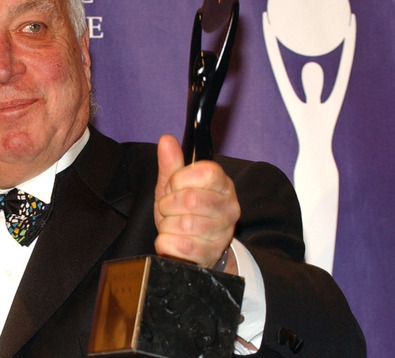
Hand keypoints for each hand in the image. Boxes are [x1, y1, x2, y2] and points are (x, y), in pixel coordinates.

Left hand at [154, 134, 239, 271]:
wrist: (193, 247)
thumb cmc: (183, 212)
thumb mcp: (174, 186)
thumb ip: (171, 163)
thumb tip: (167, 140)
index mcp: (223, 185)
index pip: (206, 172)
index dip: (181, 179)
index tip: (174, 186)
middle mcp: (229, 208)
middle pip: (191, 199)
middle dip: (169, 204)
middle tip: (169, 209)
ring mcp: (222, 233)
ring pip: (182, 224)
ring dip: (166, 224)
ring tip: (171, 225)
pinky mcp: (210, 254)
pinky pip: (179, 245)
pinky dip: (166, 242)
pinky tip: (171, 239)